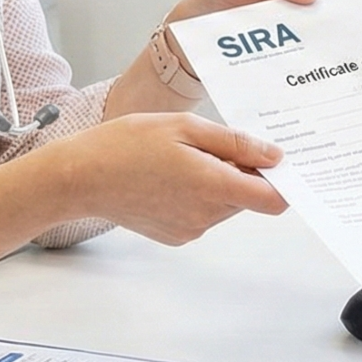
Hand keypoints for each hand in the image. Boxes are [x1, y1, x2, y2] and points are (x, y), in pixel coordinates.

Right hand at [30, 113, 288, 244]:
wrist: (80, 177)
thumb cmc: (127, 144)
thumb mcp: (185, 126)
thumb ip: (235, 144)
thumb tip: (276, 157)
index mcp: (213, 187)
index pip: (273, 200)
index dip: (281, 181)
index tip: (274, 161)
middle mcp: (206, 216)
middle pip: (248, 198)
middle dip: (241, 172)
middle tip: (210, 145)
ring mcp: (190, 229)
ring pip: (225, 205)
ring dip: (217, 182)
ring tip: (181, 158)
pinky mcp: (175, 235)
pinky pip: (203, 214)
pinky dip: (197, 195)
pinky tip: (168, 177)